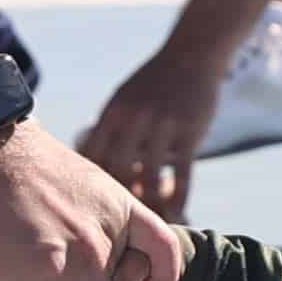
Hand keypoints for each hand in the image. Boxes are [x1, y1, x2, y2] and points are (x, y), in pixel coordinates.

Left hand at [79, 29, 236, 218]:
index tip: (94, 209)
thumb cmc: (154, 82)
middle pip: (116, 171)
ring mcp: (162, 125)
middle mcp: (133, 119)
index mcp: (112, 113)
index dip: (90, 187)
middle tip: (121, 225)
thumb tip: (89, 164)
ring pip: (149, 177)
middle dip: (117, 201)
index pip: (92, 158)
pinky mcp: (190, 131)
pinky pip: (182, 174)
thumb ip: (108, 129)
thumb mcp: (122, 98)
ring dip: (150, 204)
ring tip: (152, 224)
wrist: (192, 54)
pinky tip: (179, 213)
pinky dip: (179, 198)